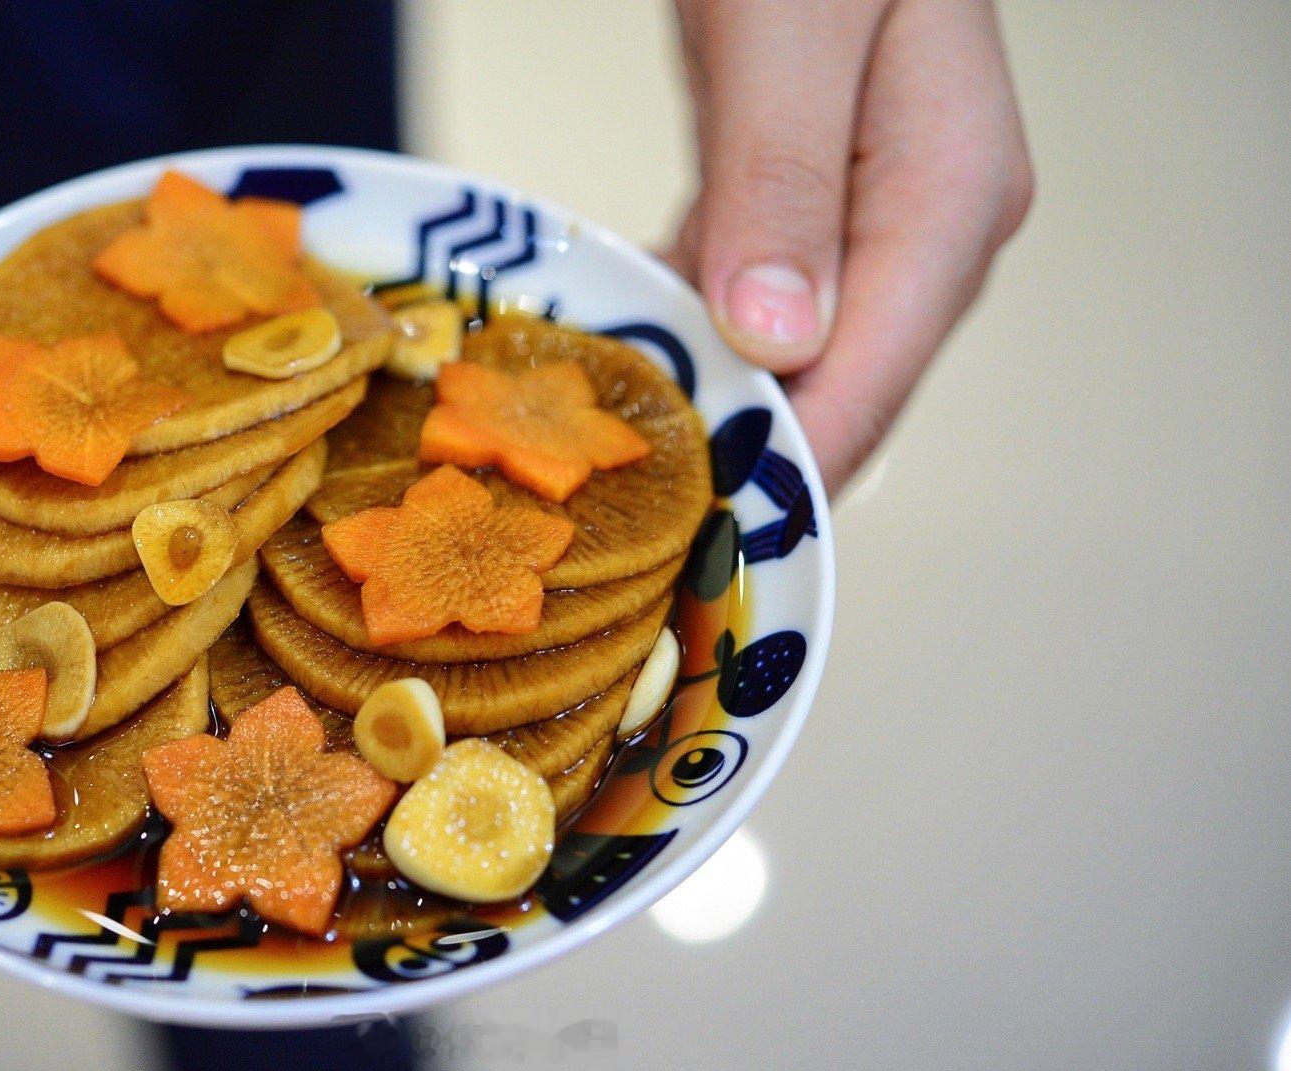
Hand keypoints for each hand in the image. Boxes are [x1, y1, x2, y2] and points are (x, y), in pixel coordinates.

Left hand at [669, 0, 1032, 492]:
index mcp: (948, 197)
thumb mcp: (792, 27)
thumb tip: (776, 343)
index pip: (865, 389)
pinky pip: (761, 296)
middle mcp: (930, 224)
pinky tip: (637, 340)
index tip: (679, 532)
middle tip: (621, 508)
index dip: (775, 473)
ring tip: (612, 447)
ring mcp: (879, 212)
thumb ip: (785, 178)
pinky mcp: (824, 195)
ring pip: (792, 355)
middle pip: (834, 391)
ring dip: (707, 398)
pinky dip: (697, 326)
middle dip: (733, 451)